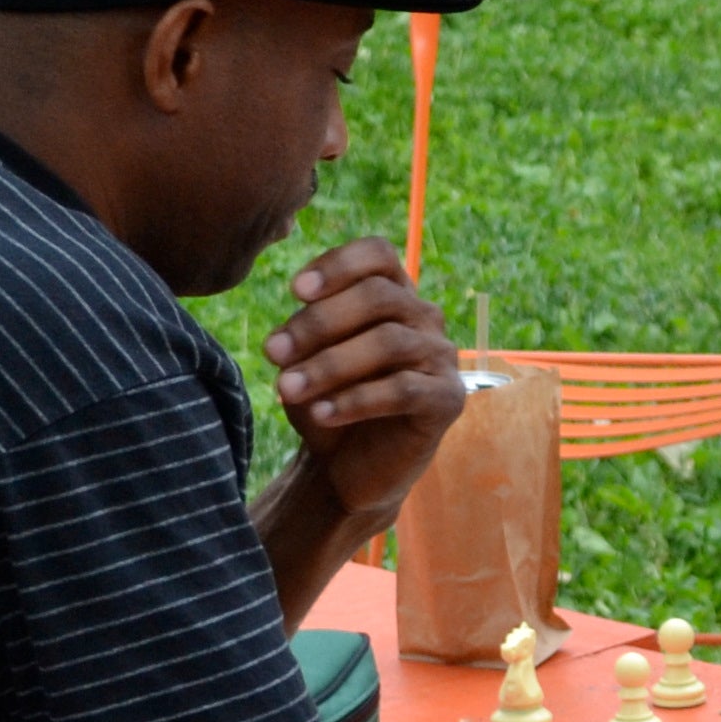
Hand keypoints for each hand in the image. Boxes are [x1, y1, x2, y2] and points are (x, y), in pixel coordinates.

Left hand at [261, 236, 461, 533]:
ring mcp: (441, 358)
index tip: (295, 291)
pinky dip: (354, 400)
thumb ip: (304, 333)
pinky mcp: (448, 400)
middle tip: (272, 352)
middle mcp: (424, 318)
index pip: (378, 255)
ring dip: (329, 364)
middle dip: (319, 322)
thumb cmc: (327, 401)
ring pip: (389, 342)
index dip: (339, 264)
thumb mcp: (305, 360)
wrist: (346, 466)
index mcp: (393, 295)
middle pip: (378, 296)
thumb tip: (292, 324)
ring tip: (286, 388)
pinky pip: (402, 390)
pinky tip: (321, 414)